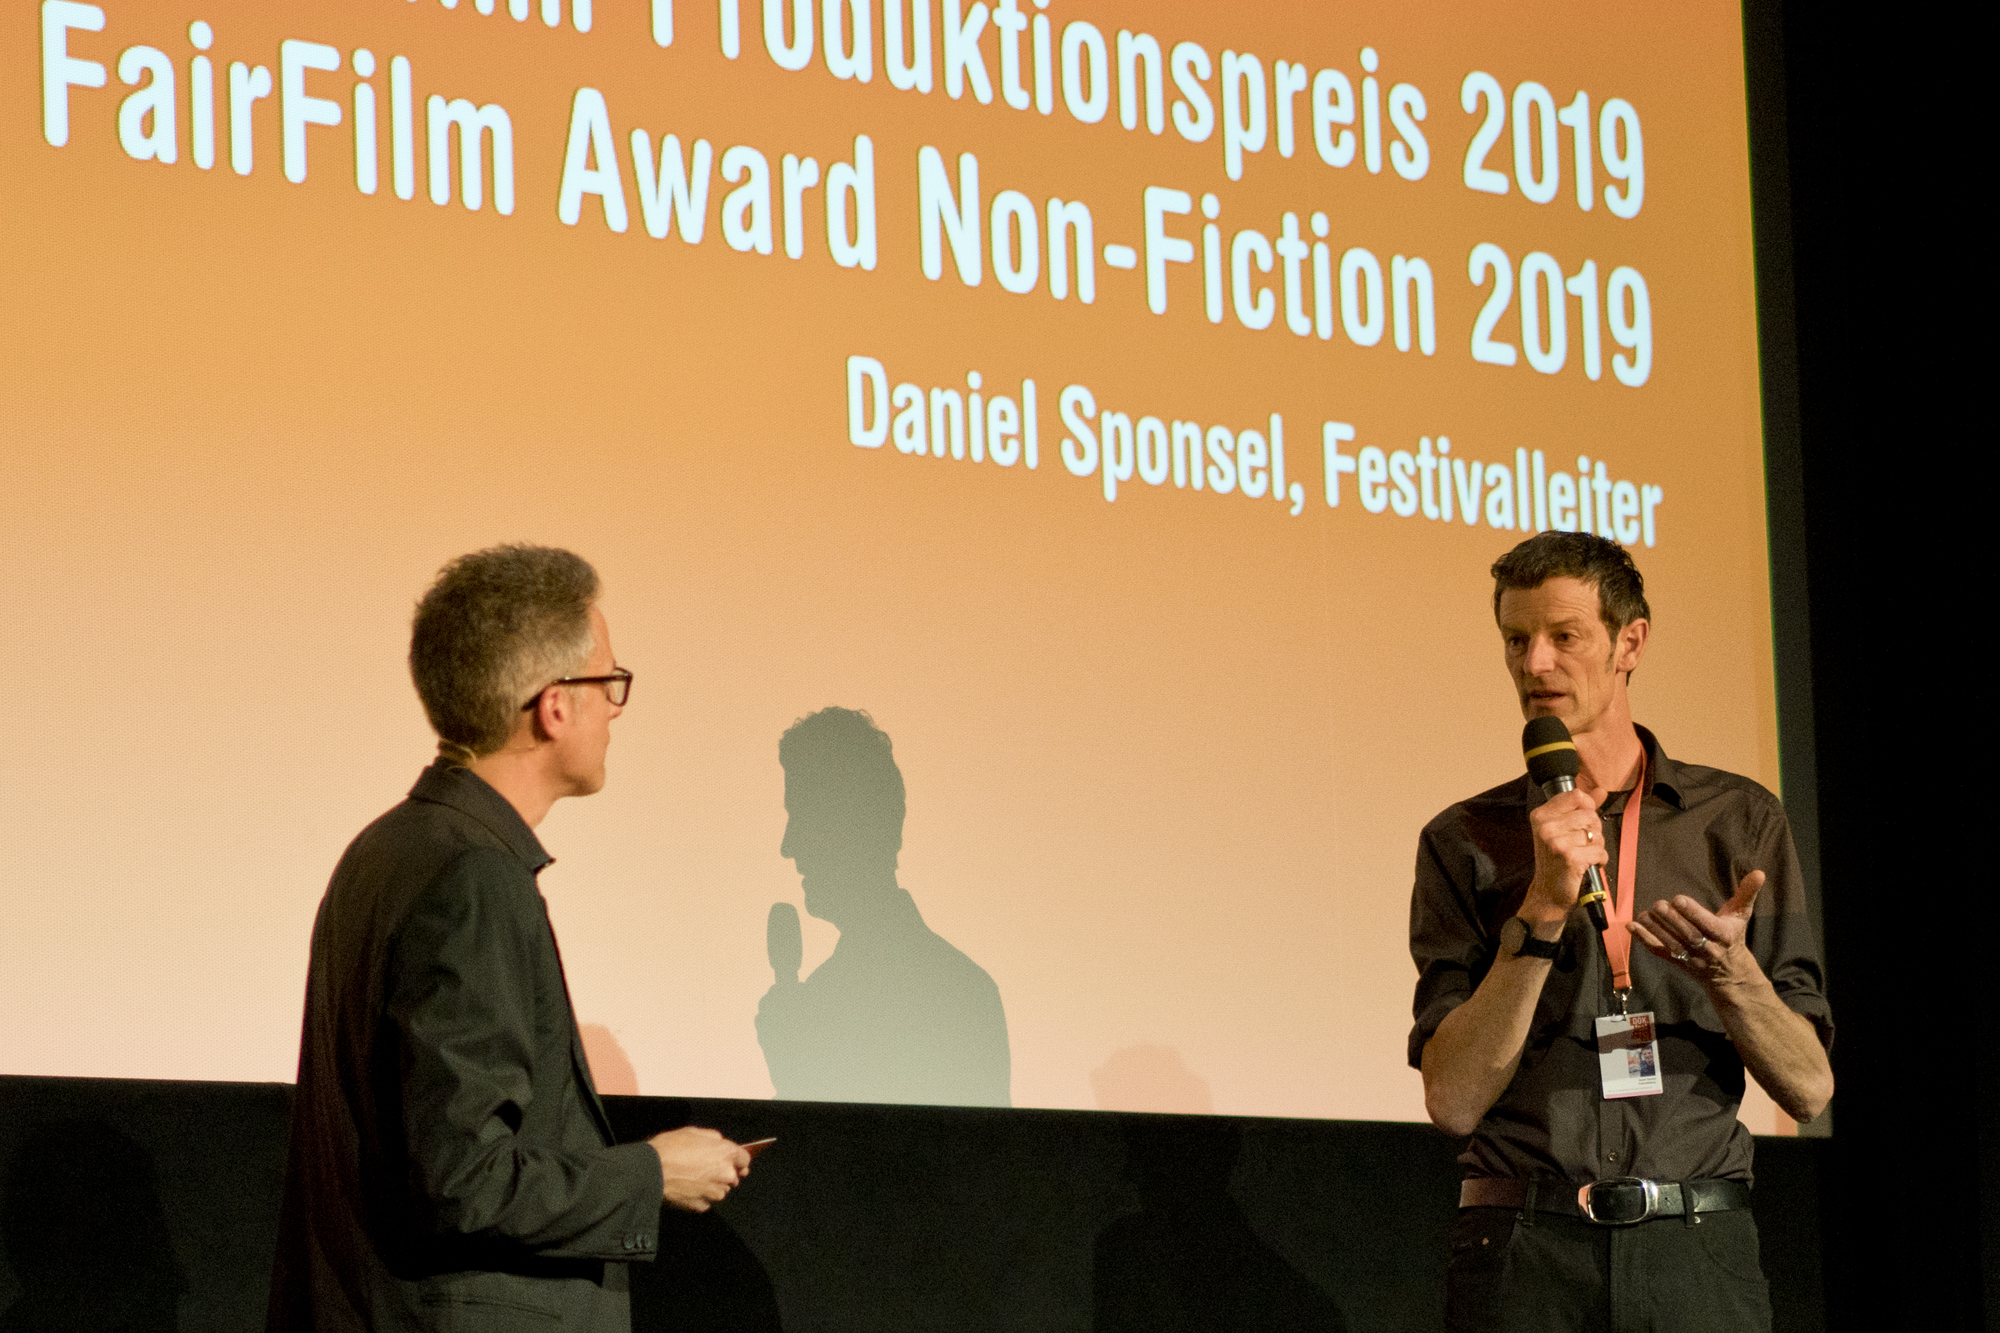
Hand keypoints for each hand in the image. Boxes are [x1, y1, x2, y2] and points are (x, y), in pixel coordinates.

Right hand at [648, 1126, 751, 1212]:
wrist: (651, 1171)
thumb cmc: (671, 1148)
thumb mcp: (694, 1132)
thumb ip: (713, 1139)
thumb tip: (719, 1143)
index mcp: (726, 1154)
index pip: (745, 1160)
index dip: (739, 1160)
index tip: (733, 1161)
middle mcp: (725, 1175)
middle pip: (733, 1177)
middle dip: (723, 1173)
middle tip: (704, 1167)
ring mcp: (714, 1193)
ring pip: (719, 1190)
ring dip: (712, 1186)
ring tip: (692, 1177)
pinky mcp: (701, 1205)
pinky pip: (706, 1201)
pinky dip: (699, 1196)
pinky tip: (686, 1188)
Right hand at [1524, 788, 1606, 924]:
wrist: (1548, 892)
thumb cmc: (1556, 859)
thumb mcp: (1563, 829)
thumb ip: (1581, 808)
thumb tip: (1601, 790)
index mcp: (1541, 815)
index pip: (1576, 796)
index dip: (1588, 807)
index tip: (1583, 822)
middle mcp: (1546, 826)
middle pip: (1590, 815)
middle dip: (1594, 830)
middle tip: (1582, 843)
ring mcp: (1556, 842)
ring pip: (1597, 834)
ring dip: (1597, 846)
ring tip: (1584, 855)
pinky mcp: (1570, 857)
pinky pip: (1600, 851)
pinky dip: (1600, 860)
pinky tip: (1588, 865)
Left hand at [1630, 870, 1762, 987]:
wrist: (1730, 976)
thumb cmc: (1733, 937)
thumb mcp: (1741, 915)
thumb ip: (1747, 893)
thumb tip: (1760, 872)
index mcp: (1724, 936)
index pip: (1708, 925)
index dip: (1693, 913)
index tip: (1678, 899)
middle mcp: (1707, 949)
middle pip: (1688, 935)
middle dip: (1672, 920)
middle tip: (1658, 904)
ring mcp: (1691, 958)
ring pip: (1672, 945)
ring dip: (1655, 929)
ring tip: (1643, 914)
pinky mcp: (1677, 962)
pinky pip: (1659, 952)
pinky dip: (1644, 940)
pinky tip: (1631, 927)